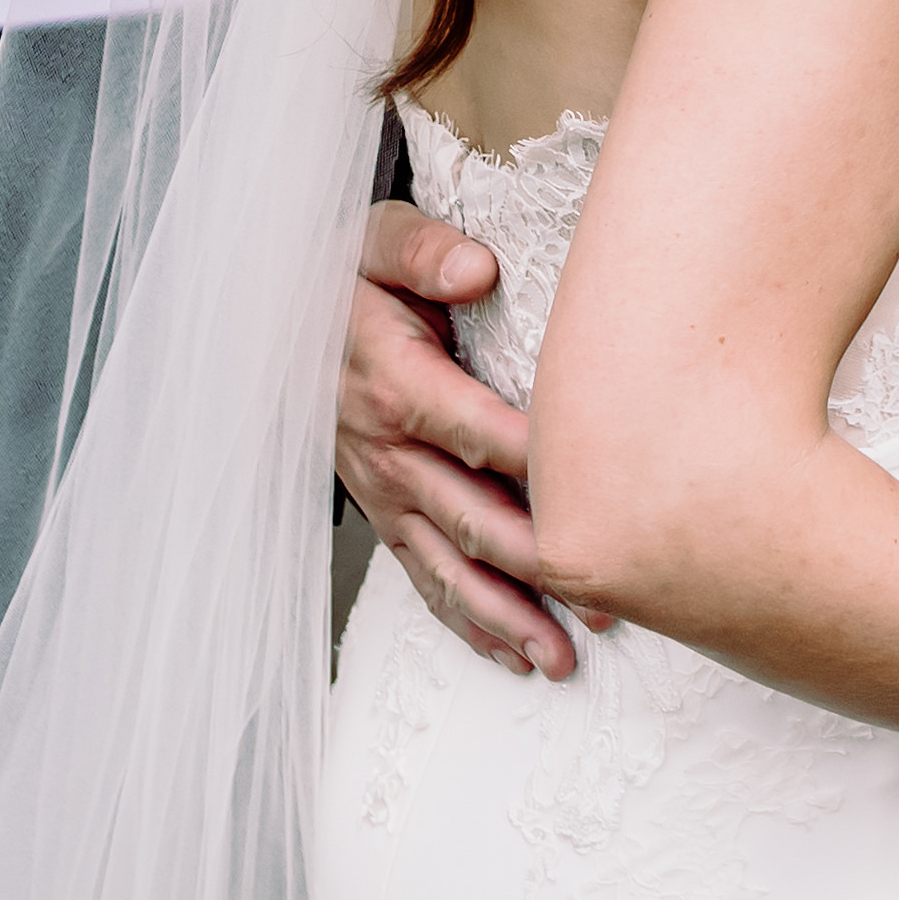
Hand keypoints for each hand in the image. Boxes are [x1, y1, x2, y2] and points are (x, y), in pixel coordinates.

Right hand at [340, 201, 608, 675]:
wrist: (295, 307)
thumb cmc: (356, 274)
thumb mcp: (379, 239)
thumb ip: (425, 251)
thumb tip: (475, 269)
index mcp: (393, 382)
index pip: (471, 430)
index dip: (531, 463)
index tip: (593, 493)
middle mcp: (385, 449)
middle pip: (468, 518)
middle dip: (536, 569)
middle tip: (603, 603)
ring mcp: (384, 491)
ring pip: (448, 566)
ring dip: (504, 617)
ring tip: (559, 660)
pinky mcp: (385, 513)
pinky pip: (423, 577)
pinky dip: (466, 621)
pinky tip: (510, 655)